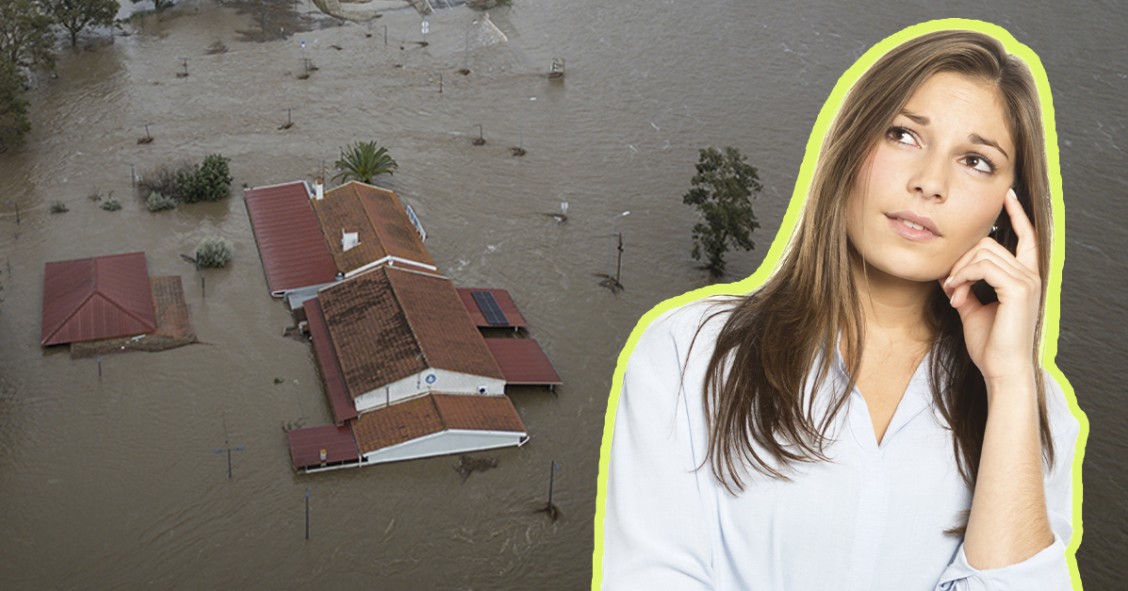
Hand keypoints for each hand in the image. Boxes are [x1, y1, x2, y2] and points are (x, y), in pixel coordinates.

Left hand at [941, 188, 1040, 385]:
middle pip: (988, 243)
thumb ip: (966, 289)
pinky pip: (983, 266)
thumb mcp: (973, 310)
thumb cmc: (990, 345)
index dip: (1017, 215)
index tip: (1007, 195)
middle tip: (948, 284)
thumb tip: (951, 276)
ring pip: (983, 252)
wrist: (1001, 370)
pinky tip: (955, 292)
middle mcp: (1030, 275)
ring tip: (951, 292)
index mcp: (1024, 277)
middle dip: (961, 259)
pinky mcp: (1018, 289)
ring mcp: (1027, 281)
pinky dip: (963, 275)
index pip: (1026, 237)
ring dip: (959, 270)